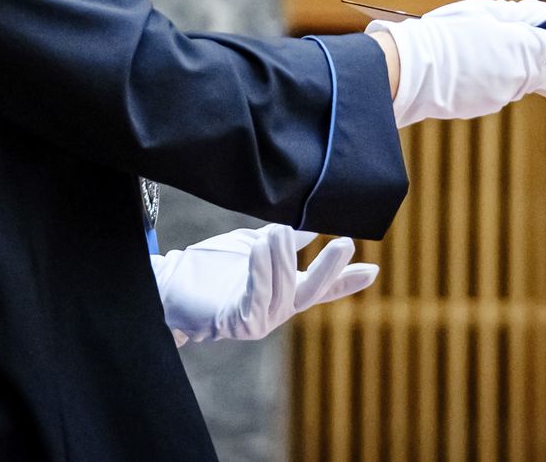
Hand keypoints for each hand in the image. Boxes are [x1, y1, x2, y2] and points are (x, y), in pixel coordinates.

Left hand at [152, 224, 377, 344]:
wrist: (171, 283)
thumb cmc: (211, 266)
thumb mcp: (255, 246)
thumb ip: (283, 240)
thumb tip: (309, 222)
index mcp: (284, 292)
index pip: (323, 287)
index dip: (347, 280)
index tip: (374, 270)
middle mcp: (276, 310)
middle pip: (311, 291)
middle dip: (329, 269)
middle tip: (345, 242)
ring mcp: (259, 320)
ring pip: (282, 289)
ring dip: (282, 258)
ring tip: (278, 231)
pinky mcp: (238, 323)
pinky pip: (256, 296)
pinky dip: (261, 271)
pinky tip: (261, 248)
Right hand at [369, 0, 545, 126]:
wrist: (408, 71)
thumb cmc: (442, 34)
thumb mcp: (482, 13)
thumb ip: (517, 16)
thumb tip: (543, 21)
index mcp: (524, 46)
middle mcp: (521, 74)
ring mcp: (505, 94)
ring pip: (529, 80)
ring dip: (534, 71)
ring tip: (527, 58)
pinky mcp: (488, 105)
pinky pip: (505, 89)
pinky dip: (505, 79)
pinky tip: (488, 68)